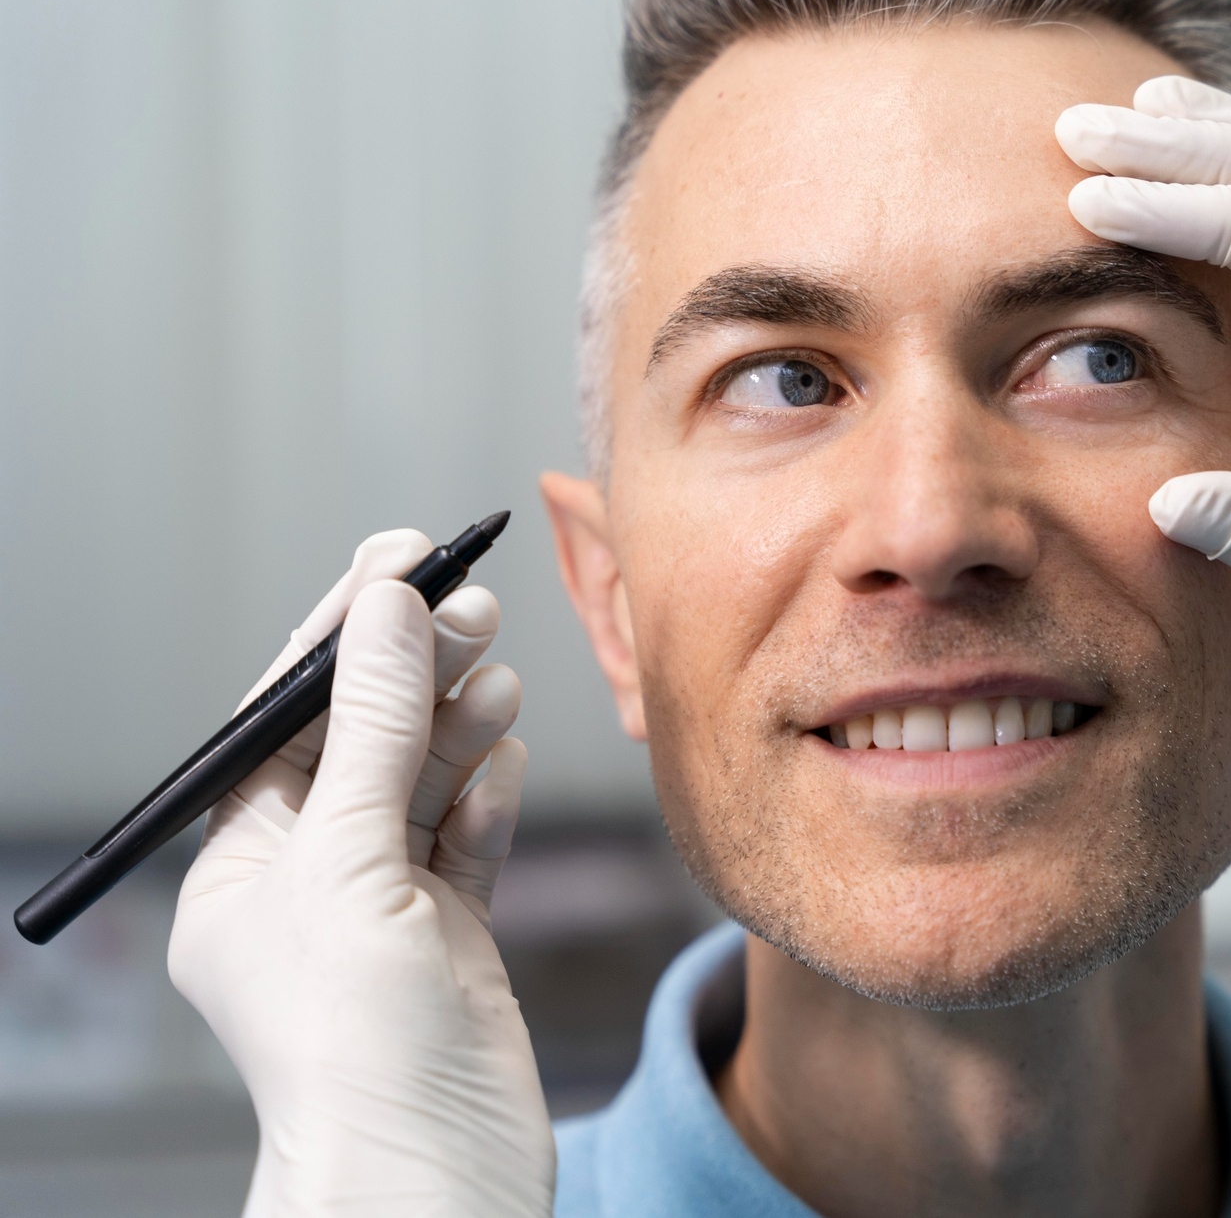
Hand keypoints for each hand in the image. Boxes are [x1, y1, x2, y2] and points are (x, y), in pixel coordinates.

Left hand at [169, 531, 553, 1215]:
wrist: (431, 1169)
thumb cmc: (355, 1042)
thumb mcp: (347, 860)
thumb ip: (375, 726)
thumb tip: (386, 609)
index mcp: (239, 864)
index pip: (286, 717)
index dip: (344, 631)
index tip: (401, 556)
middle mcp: (304, 879)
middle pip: (361, 738)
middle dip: (414, 667)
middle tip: (470, 600)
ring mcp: (382, 908)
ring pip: (422, 781)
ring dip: (461, 722)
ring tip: (498, 672)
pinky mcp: (450, 935)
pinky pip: (467, 838)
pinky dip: (490, 793)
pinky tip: (507, 757)